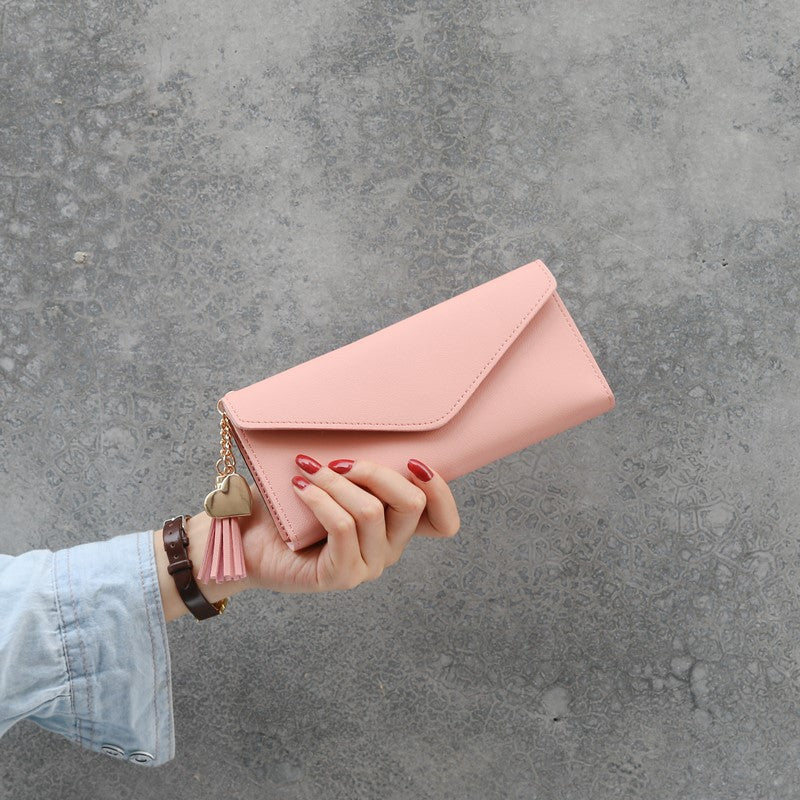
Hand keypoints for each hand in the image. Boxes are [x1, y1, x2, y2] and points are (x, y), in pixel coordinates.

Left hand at [239, 455, 459, 593]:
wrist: (243, 532)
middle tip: (339, 461)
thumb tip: (376, 422)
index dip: (440, 491)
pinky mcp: (341, 576)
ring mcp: (368, 565)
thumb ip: (361, 462)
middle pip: (412, 504)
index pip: (444, 522)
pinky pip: (343, 528)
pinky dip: (320, 500)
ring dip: (336, 482)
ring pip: (372, 512)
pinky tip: (300, 487)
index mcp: (396, 525)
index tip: (411, 461)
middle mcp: (390, 548)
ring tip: (306, 469)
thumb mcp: (334, 473)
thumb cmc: (287, 499)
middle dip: (376, 472)